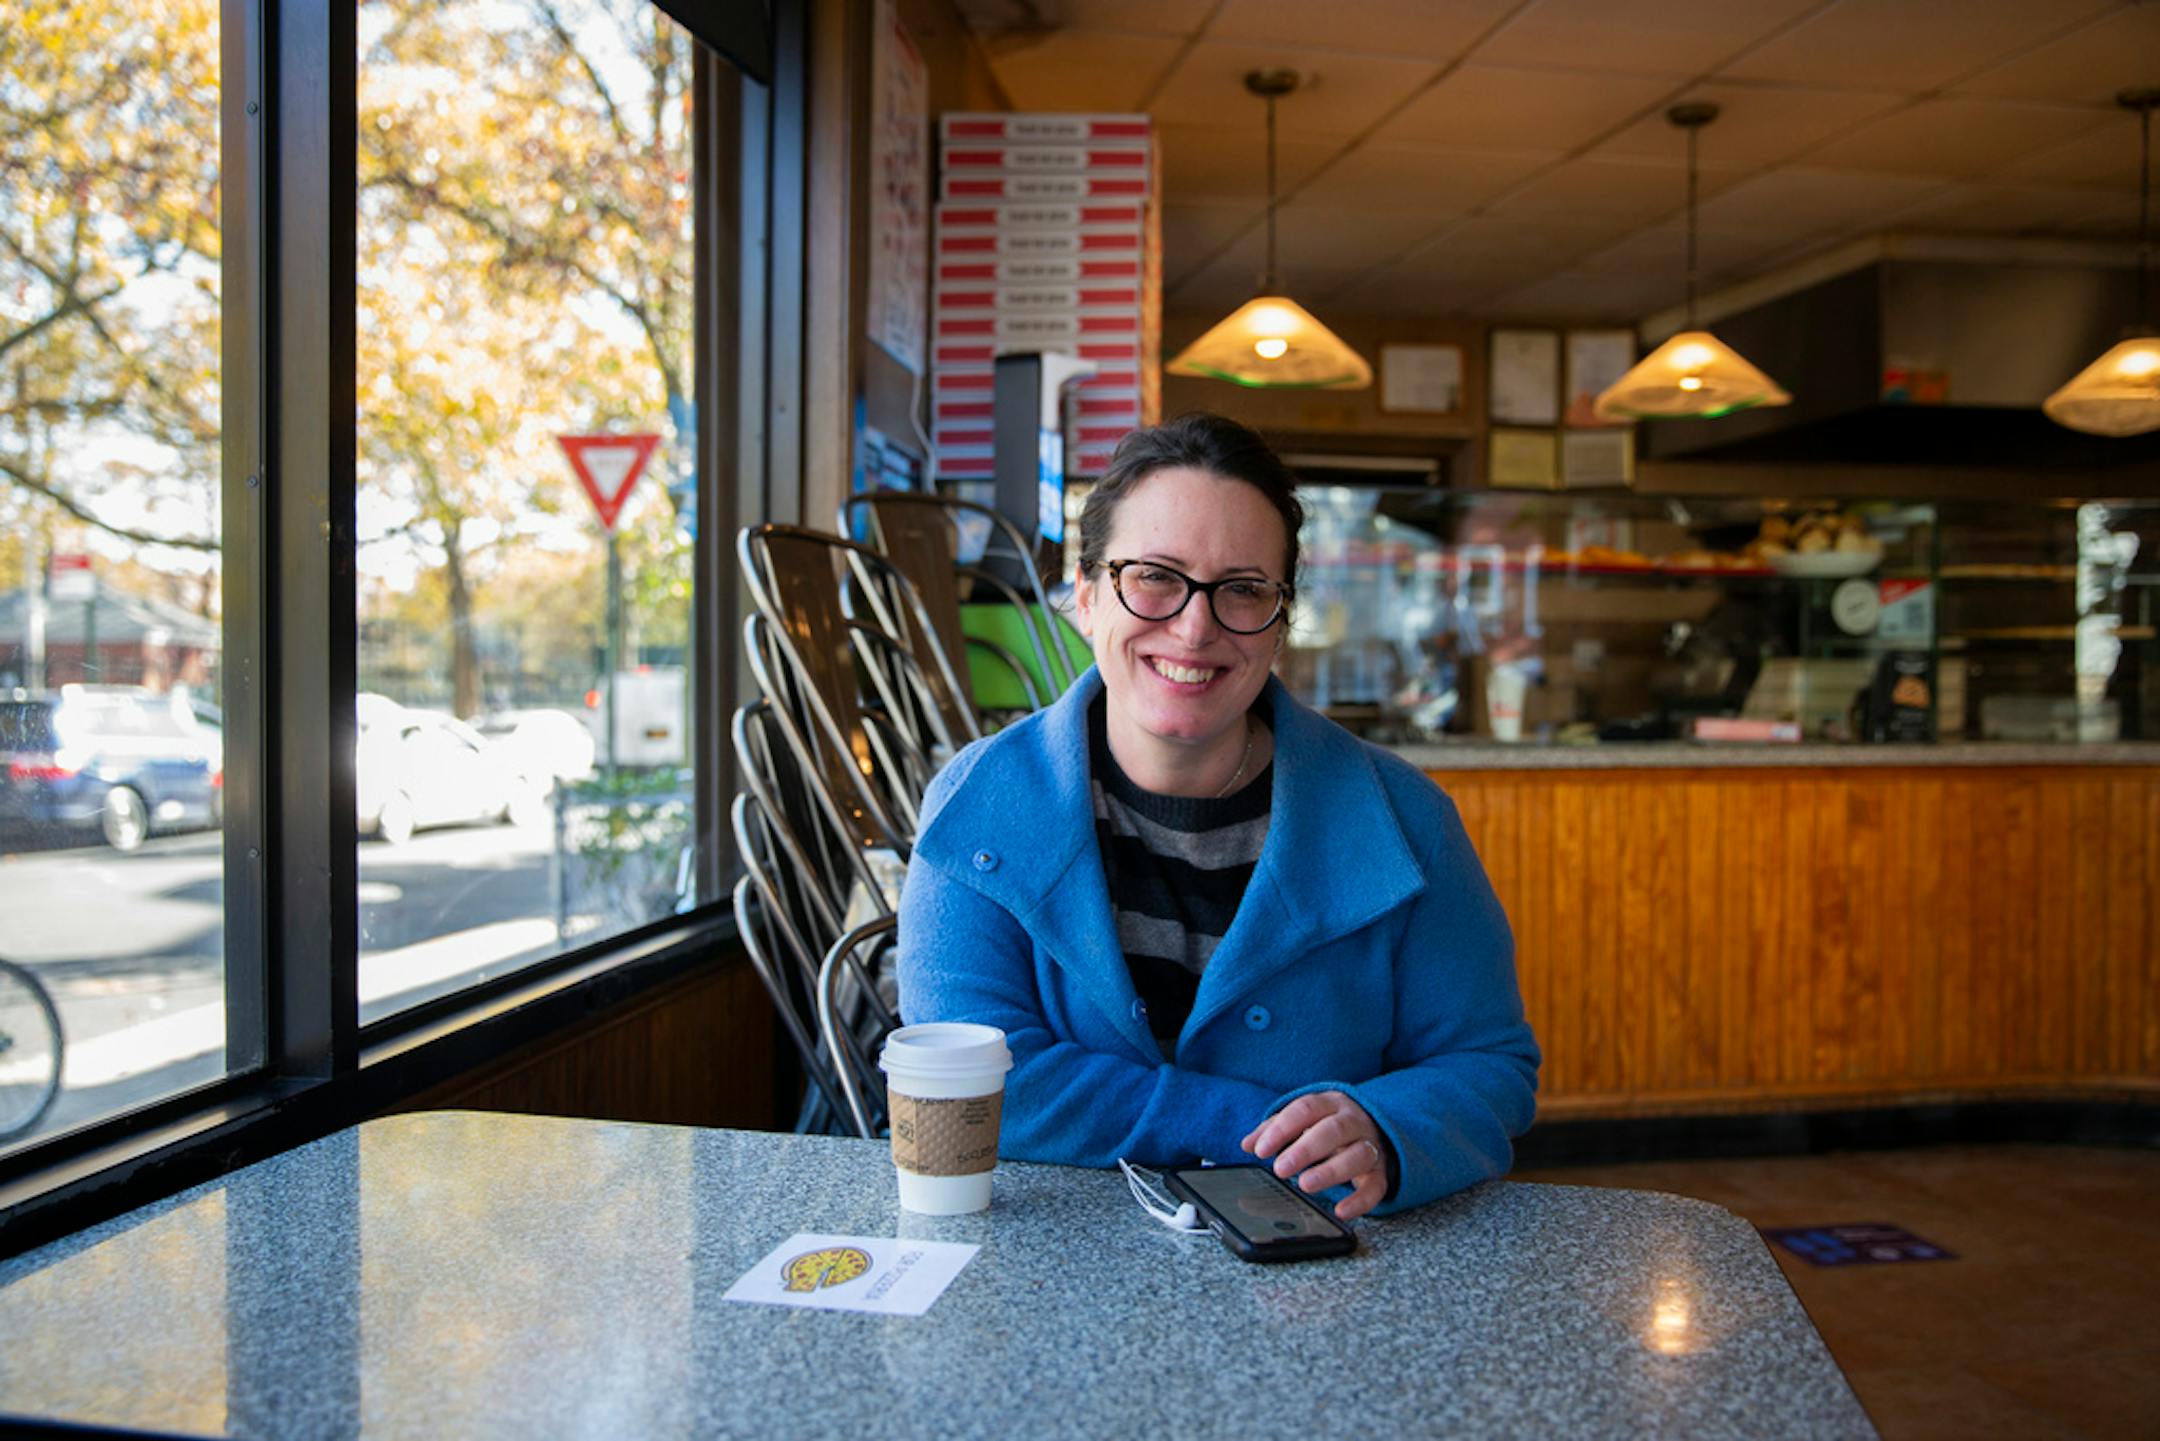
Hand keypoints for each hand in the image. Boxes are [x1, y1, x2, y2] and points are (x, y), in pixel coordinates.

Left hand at [1240, 1090, 1387, 1220]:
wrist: (1376, 1128)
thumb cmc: (1329, 1126)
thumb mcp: (1303, 1121)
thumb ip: (1275, 1130)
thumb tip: (1247, 1144)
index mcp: (1331, 1104)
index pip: (1306, 1109)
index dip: (1282, 1128)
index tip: (1260, 1150)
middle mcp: (1354, 1121)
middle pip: (1334, 1130)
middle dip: (1306, 1149)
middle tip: (1280, 1169)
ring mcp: (1371, 1145)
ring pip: (1358, 1155)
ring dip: (1331, 1171)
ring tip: (1305, 1185)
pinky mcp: (1381, 1172)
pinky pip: (1376, 1186)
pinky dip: (1360, 1201)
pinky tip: (1341, 1211)